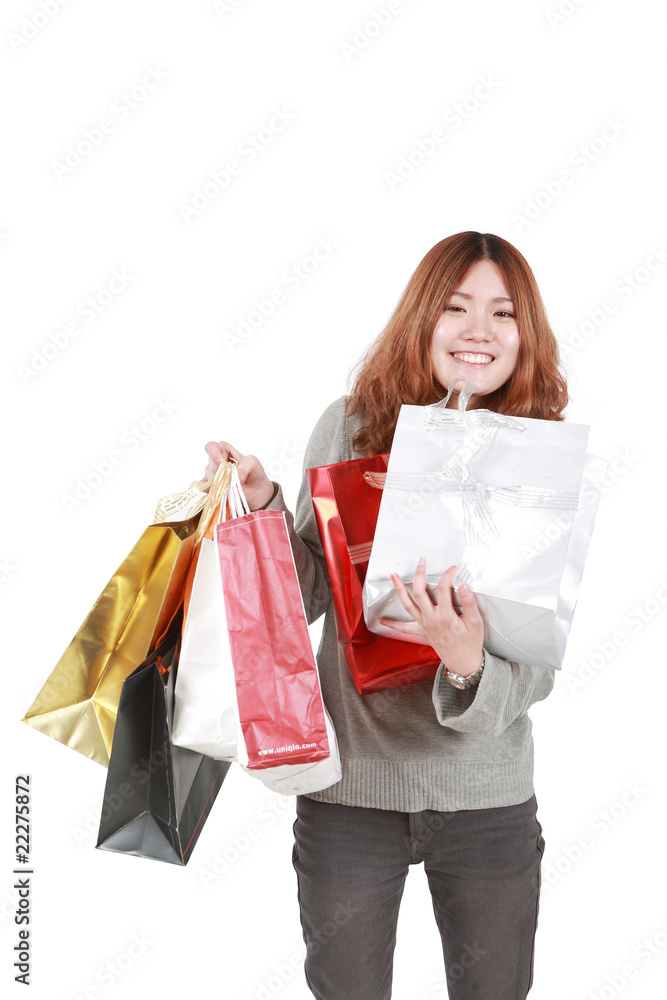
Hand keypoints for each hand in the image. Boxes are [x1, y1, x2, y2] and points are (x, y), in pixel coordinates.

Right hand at [203, 441, 274, 510]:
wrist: (257, 490)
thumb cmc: (254, 472)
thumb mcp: (254, 463)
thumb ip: (245, 466)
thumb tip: (236, 476)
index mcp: (225, 450)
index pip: (213, 447)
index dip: (214, 454)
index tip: (221, 462)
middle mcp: (217, 462)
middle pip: (210, 463)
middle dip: (219, 470)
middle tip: (229, 477)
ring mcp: (214, 475)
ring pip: (209, 476)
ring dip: (218, 481)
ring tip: (230, 485)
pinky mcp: (213, 487)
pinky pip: (206, 487)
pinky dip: (210, 490)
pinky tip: (217, 491)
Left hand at [380, 560, 483, 676]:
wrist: (464, 662)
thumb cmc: (470, 643)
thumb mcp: (476, 622)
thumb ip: (469, 602)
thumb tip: (463, 585)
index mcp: (446, 616)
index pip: (444, 588)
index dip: (448, 575)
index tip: (452, 569)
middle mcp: (432, 619)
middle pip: (420, 592)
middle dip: (419, 574)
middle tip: (421, 561)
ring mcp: (424, 625)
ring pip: (408, 605)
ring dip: (399, 590)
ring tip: (393, 576)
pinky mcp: (421, 631)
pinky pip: (404, 628)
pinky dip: (393, 624)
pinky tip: (383, 621)